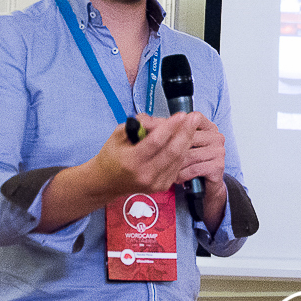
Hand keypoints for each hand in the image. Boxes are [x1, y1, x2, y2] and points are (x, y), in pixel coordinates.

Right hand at [35, 113, 198, 231]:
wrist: (106, 183)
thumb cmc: (111, 156)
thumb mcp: (117, 135)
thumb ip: (137, 125)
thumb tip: (158, 119)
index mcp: (131, 161)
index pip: (155, 142)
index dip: (170, 127)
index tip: (181, 114)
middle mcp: (145, 174)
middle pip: (172, 151)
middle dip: (185, 132)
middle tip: (194, 117)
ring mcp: (155, 183)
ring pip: (178, 159)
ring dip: (187, 141)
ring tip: (192, 125)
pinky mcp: (162, 186)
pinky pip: (177, 166)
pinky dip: (183, 152)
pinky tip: (185, 140)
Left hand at [150, 111, 227, 231]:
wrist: (206, 185)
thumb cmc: (190, 161)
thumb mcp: (175, 142)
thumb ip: (161, 128)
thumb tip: (141, 119)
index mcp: (207, 125)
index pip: (191, 118)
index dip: (170, 123)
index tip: (149, 127)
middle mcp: (216, 135)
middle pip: (187, 137)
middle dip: (167, 145)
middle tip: (149, 153)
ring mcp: (218, 151)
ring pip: (188, 155)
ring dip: (173, 165)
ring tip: (163, 170)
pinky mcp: (217, 166)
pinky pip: (193, 169)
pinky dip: (182, 175)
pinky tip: (176, 178)